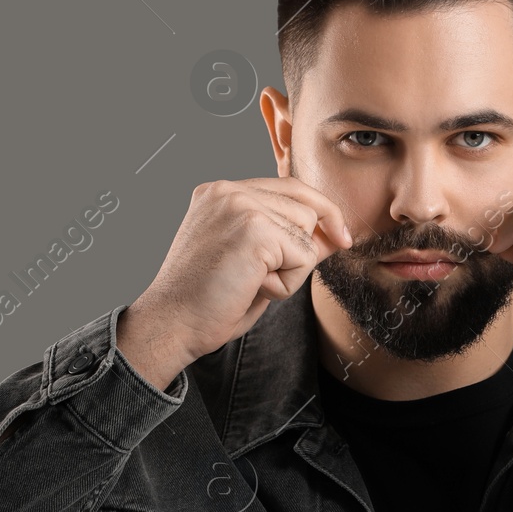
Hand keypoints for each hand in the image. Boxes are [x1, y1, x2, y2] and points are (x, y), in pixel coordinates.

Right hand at [122, 178, 352, 369]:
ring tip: (249, 283)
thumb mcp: (254, 264)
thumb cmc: (207, 302)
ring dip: (289, 270)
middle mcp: (228, 190)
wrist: (172, 324)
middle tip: (254, 280)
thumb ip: (291, 242)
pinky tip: (250, 288)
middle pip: (305, 208)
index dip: (321, 212)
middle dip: (297, 251)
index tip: (340, 236)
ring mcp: (240, 205)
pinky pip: (303, 257)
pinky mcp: (254, 228)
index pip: (290, 187)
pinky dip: (286, 283)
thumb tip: (336, 235)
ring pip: (307, 234)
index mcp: (221, 193)